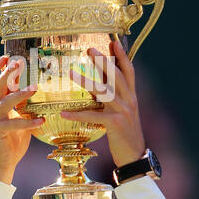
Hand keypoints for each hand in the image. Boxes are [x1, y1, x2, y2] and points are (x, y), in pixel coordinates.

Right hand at [0, 56, 43, 184]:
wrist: (3, 162)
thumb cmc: (14, 139)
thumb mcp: (20, 118)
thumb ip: (23, 105)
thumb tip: (37, 90)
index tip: (7, 57)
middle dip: (7, 73)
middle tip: (19, 63)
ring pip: (4, 102)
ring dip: (20, 93)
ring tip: (34, 88)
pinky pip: (13, 123)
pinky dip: (28, 122)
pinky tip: (42, 121)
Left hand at [61, 40, 144, 168]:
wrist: (134, 155)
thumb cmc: (125, 132)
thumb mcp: (122, 111)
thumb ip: (113, 96)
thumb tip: (99, 82)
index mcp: (131, 96)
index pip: (129, 71)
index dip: (123, 56)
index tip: (114, 42)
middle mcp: (129, 100)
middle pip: (116, 75)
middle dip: (103, 61)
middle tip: (90, 49)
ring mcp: (123, 111)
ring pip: (103, 91)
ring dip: (86, 80)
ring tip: (71, 73)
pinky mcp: (114, 124)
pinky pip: (92, 116)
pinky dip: (77, 114)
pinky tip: (63, 112)